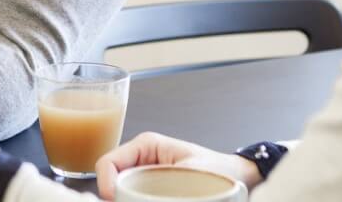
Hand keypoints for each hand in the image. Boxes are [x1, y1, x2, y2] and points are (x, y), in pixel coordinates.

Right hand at [95, 133, 260, 199]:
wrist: (237, 177)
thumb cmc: (218, 169)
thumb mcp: (189, 175)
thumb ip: (166, 188)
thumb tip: (148, 196)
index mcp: (146, 145)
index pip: (109, 162)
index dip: (105, 183)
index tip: (112, 199)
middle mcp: (140, 159)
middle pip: (112, 180)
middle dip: (115, 197)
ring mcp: (143, 175)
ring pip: (120, 192)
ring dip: (125, 200)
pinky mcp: (149, 190)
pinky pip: (133, 197)